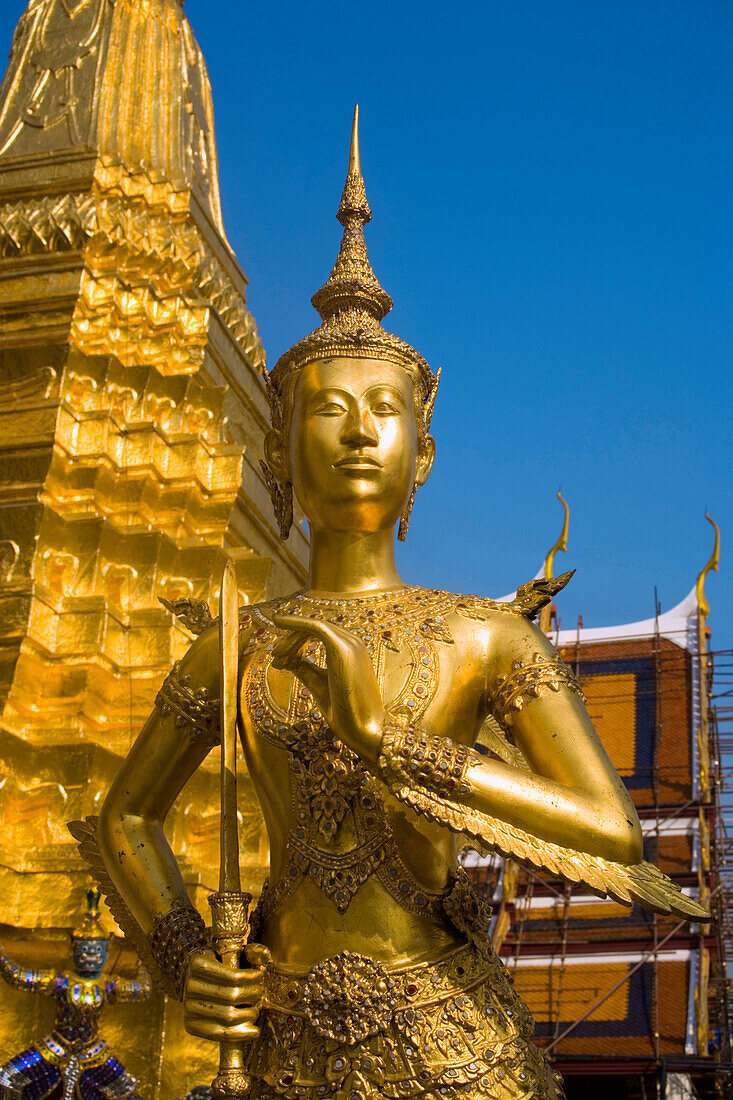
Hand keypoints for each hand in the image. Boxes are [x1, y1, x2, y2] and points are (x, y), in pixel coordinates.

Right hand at [184, 943, 269, 1041]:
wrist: (191, 982)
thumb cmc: (215, 966)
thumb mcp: (225, 953)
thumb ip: (246, 953)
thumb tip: (264, 953)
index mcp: (198, 964)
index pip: (232, 976)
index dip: (250, 978)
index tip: (260, 976)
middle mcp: (190, 986)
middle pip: (231, 996)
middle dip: (251, 995)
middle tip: (259, 994)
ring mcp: (188, 1007)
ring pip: (228, 1016)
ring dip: (249, 1015)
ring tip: (256, 1010)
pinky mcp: (190, 1025)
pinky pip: (219, 1034)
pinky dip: (241, 1034)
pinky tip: (254, 1030)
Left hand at [271, 615, 385, 760]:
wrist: (364, 730)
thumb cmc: (345, 712)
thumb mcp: (318, 685)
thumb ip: (304, 669)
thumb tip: (285, 660)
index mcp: (351, 651)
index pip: (320, 635)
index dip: (296, 643)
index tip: (279, 659)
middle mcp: (352, 643)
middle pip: (314, 630)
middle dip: (291, 641)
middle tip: (275, 656)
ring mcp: (349, 644)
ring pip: (312, 628)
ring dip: (290, 639)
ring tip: (276, 656)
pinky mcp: (341, 648)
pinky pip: (315, 627)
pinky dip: (295, 622)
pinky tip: (278, 621)